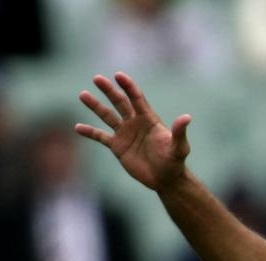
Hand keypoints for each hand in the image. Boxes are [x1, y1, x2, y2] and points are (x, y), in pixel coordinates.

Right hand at [75, 73, 191, 191]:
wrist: (165, 179)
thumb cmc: (174, 162)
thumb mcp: (179, 148)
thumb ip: (179, 133)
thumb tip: (187, 117)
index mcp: (149, 120)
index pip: (137, 99)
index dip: (129, 87)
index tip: (119, 75)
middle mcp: (135, 123)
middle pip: (120, 102)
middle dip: (109, 90)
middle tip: (97, 78)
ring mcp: (125, 134)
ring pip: (107, 116)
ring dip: (95, 106)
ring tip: (83, 94)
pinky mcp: (118, 147)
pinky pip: (101, 136)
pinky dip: (90, 132)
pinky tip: (78, 127)